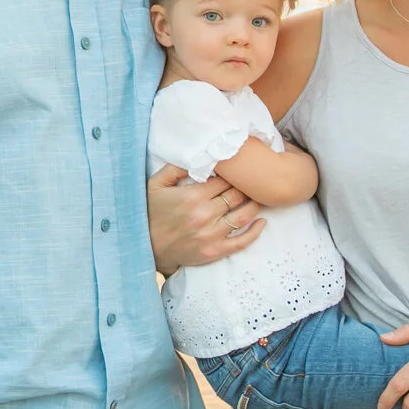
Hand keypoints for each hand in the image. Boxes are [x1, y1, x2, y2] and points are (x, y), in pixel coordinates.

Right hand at [148, 164, 264, 273]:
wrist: (146, 247)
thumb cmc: (151, 213)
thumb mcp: (155, 184)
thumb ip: (174, 168)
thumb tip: (195, 157)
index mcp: (193, 196)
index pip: (224, 180)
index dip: (233, 174)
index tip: (237, 171)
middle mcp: (205, 214)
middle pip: (237, 195)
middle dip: (245, 187)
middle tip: (251, 182)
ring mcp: (212, 234)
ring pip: (244, 215)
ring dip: (255, 204)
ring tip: (259, 197)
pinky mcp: (215, 251)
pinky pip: (242, 241)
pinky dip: (255, 232)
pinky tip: (262, 222)